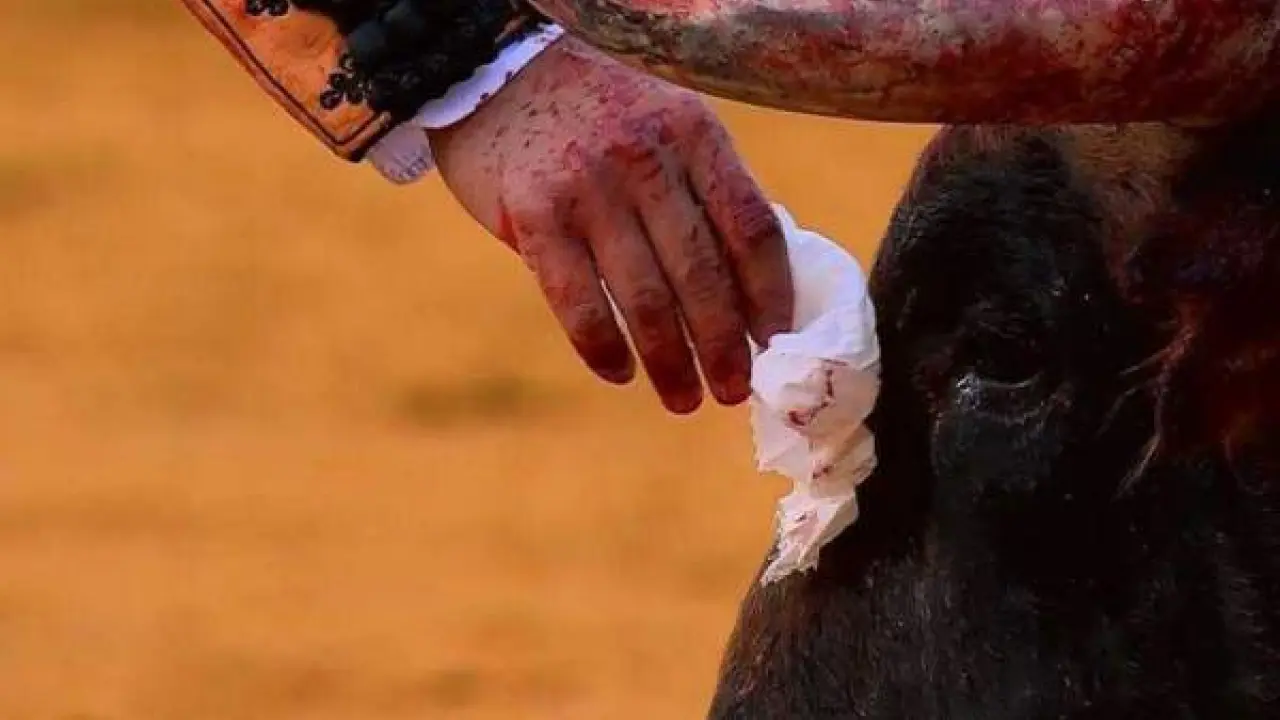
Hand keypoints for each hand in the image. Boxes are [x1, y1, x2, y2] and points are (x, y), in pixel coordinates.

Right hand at [429, 37, 792, 414]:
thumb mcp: (665, 124)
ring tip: (683, 399)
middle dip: (725, 348)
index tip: (776, 342)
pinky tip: (619, 373)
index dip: (771, 297)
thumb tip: (749, 287)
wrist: (498, 68)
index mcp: (696, 134)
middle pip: (704, 275)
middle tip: (733, 391)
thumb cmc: (597, 113)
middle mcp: (647, 159)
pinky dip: (604, 348)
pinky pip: (579, 303)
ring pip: (647, 300)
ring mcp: (589, 188)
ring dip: (670, 363)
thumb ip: (701, 190)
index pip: (752, 228)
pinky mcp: (535, 215)